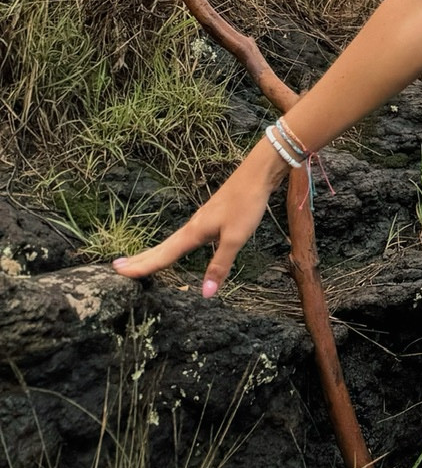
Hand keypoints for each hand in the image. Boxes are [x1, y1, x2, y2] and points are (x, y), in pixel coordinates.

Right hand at [112, 138, 287, 298]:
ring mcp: (201, 220)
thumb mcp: (235, 238)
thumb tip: (205, 294)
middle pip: (162, 247)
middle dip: (140, 259)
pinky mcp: (211, 216)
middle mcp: (192, 226)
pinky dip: (172, 245)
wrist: (258, 172)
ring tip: (139, 262)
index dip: (141, 266)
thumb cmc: (247, 203)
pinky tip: (178, 247)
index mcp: (193, 232)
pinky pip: (184, 236)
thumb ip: (220, 265)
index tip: (116, 272)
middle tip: (116, 267)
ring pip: (172, 241)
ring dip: (154, 252)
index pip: (163, 255)